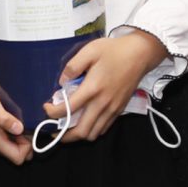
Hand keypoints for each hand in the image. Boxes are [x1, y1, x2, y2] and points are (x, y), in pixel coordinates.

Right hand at [0, 66, 30, 164]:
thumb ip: (4, 119)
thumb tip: (19, 129)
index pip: (18, 158)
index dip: (28, 147)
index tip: (29, 131)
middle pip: (17, 154)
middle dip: (26, 142)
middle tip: (27, 123)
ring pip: (13, 147)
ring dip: (20, 136)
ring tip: (20, 119)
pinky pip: (7, 139)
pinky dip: (14, 132)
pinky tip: (13, 119)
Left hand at [47, 31, 171, 143]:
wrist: (140, 54)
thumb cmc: (114, 50)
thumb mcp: (90, 50)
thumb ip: (73, 66)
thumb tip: (62, 82)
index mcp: (92, 88)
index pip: (68, 109)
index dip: (52, 113)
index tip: (47, 107)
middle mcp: (102, 103)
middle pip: (81, 131)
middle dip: (63, 134)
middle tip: (54, 129)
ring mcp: (112, 109)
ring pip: (93, 134)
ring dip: (78, 135)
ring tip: (68, 128)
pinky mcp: (119, 110)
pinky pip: (103, 128)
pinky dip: (92, 130)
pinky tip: (85, 122)